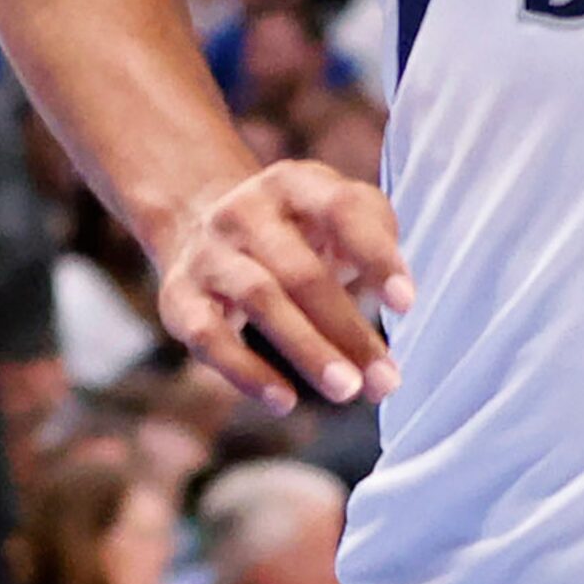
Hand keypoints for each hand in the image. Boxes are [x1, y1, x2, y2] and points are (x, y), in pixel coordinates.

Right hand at [155, 159, 414, 414]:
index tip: (406, 304)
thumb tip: (398, 295)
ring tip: (347, 390)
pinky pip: (210, 337)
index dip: (375, 255)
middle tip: (385, 379)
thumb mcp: (334, 211)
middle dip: (347, 328)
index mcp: (295, 183)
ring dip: (307, 350)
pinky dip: (246, 372)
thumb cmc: (297, 228)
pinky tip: (284, 401)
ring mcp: (209, 254)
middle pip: (301, 271)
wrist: (199, 222)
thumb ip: (374, 234)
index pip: (341, 210)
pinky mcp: (178, 298)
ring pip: (260, 301)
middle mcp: (246, 212)